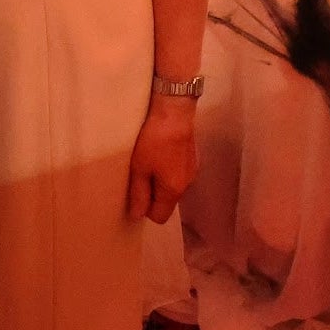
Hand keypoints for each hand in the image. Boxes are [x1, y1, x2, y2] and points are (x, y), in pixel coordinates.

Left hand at [127, 97, 198, 223]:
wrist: (175, 112)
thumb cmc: (154, 140)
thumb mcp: (140, 168)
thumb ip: (139, 194)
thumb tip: (138, 216)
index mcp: (173, 191)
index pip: (160, 217)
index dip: (146, 209)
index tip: (136, 192)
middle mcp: (187, 185)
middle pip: (167, 202)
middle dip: (152, 194)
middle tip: (139, 175)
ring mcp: (192, 171)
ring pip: (172, 187)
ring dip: (160, 180)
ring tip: (149, 161)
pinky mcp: (193, 158)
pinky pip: (178, 173)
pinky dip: (168, 169)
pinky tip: (161, 152)